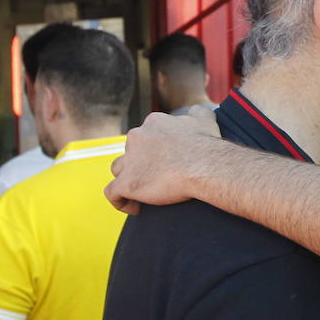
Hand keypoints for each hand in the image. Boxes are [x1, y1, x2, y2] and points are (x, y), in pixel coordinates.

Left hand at [106, 107, 220, 214]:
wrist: (205, 166)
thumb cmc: (207, 145)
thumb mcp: (205, 120)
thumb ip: (199, 113)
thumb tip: (200, 110)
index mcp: (153, 123)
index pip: (146, 135)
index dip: (154, 150)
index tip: (168, 163)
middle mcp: (137, 137)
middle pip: (131, 151)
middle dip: (142, 163)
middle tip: (160, 178)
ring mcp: (130, 160)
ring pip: (119, 169)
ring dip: (128, 179)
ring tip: (144, 193)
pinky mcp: (127, 183)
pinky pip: (113, 194)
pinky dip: (121, 201)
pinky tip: (136, 208)